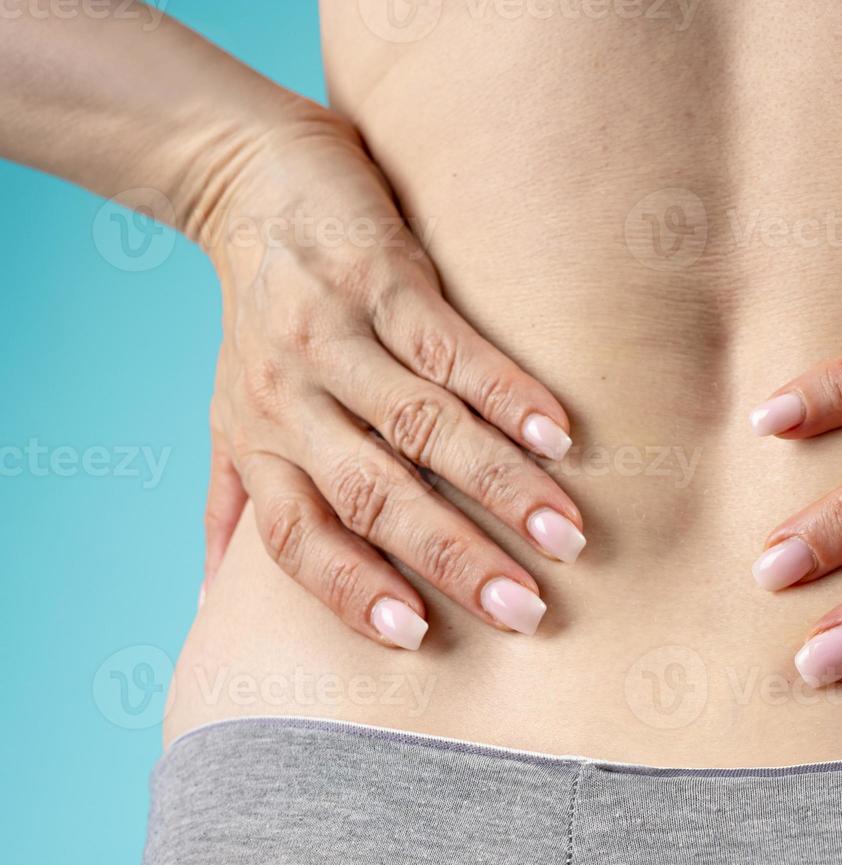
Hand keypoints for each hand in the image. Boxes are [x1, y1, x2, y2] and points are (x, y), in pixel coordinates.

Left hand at [200, 110, 585, 648]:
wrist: (250, 181)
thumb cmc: (254, 318)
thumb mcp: (227, 416)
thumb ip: (231, 508)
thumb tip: (209, 609)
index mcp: (261, 443)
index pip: (299, 538)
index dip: (352, 590)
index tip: (418, 638)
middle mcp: (293, 398)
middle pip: (373, 495)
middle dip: (452, 557)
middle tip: (526, 609)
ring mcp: (337, 335)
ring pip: (421, 425)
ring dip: (499, 485)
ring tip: (565, 534)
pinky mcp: (382, 278)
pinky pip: (447, 345)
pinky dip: (505, 390)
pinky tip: (559, 433)